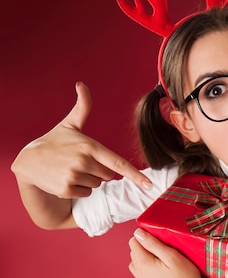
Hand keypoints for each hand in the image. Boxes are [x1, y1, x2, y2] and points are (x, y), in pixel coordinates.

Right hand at [12, 82, 151, 197]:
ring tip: (72, 168)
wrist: (29, 160)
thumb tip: (82, 84)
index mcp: (89, 145)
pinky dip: (79, 188)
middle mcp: (83, 162)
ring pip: (98, 184)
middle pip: (109, 174)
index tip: (149, 185)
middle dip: (100, 170)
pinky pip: (86, 193)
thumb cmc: (54, 141)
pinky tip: (66, 178)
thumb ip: (82, 106)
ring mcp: (74, 176)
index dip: (135, 175)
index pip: (117, 163)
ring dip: (89, 179)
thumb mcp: (69, 124)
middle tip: (81, 161)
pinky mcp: (66, 189)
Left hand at [128, 228, 206, 277]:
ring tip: (160, 256)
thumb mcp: (171, 255)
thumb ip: (153, 243)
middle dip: (144, 246)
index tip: (158, 238)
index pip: (133, 242)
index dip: (145, 236)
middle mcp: (140, 274)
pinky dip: (147, 267)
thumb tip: (138, 233)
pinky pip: (141, 273)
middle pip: (133, 252)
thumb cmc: (186, 276)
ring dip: (144, 256)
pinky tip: (160, 267)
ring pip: (136, 263)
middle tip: (162, 247)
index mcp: (144, 264)